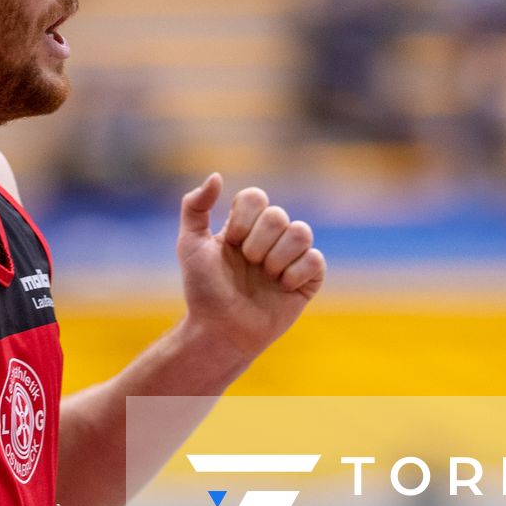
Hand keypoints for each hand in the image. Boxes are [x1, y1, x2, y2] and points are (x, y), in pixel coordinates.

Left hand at [175, 175, 324, 361]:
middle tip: (248, 264)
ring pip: (301, 232)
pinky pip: (316, 259)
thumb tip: (217, 176)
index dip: (244, 219)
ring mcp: (290, 258)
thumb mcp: (190, 245)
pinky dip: (296, 273)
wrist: (220, 330)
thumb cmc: (203, 290)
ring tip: (265, 276)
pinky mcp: (308, 280)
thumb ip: (195, 207)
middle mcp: (269, 237)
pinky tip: (282, 288)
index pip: (255, 197)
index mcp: (244, 225)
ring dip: (277, 257)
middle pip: (278, 215)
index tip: (231, 243)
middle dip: (257, 243)